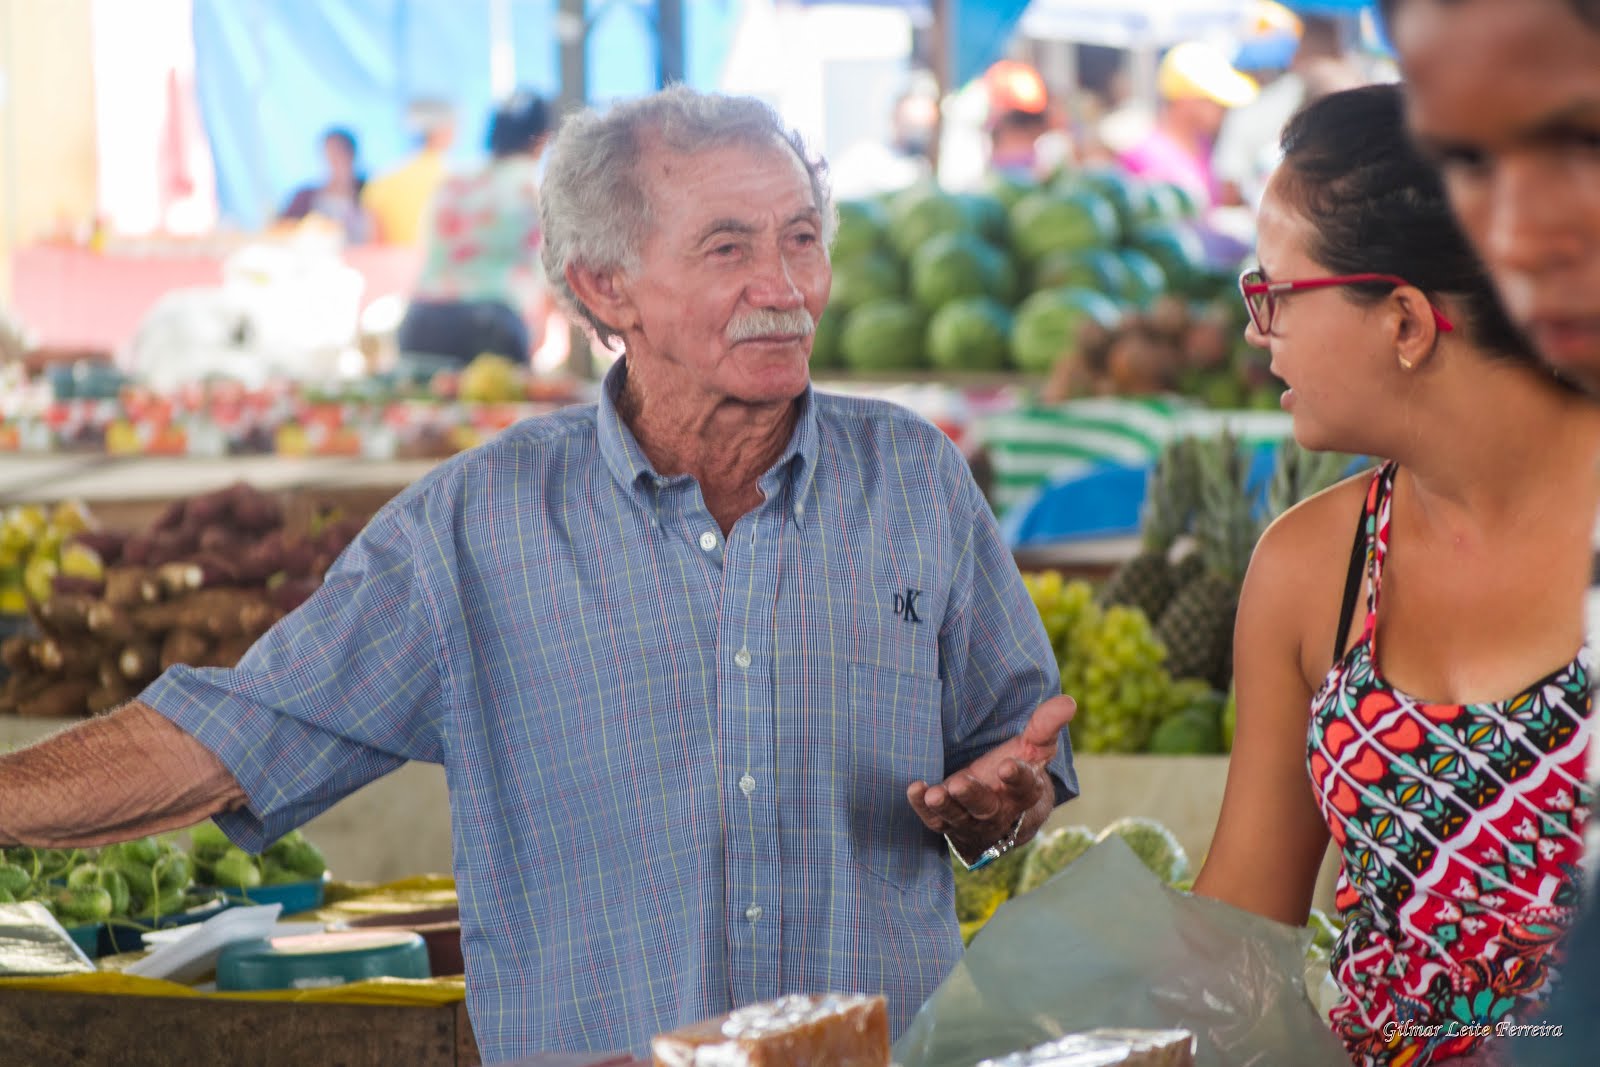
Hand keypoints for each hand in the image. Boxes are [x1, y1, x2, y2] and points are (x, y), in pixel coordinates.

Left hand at [906, 694, 1074, 861]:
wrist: (1002, 810)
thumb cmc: (1017, 769)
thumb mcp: (1034, 748)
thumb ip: (1046, 726)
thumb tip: (1068, 701)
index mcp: (1024, 793)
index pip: (1024, 787)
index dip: (1017, 777)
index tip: (1007, 766)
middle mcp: (999, 811)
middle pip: (987, 807)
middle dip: (973, 796)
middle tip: (959, 784)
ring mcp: (972, 821)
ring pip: (959, 818)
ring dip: (946, 806)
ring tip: (934, 793)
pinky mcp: (948, 824)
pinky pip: (935, 821)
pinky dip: (923, 808)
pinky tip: (915, 789)